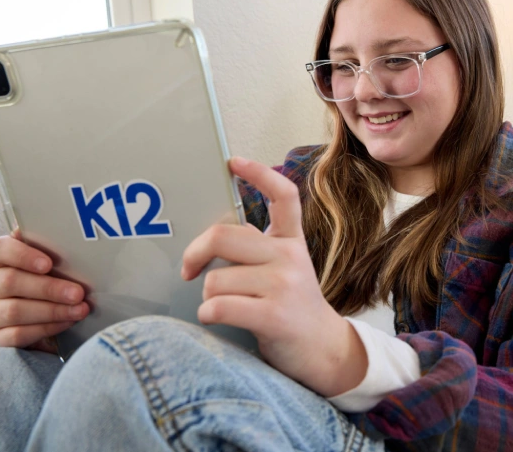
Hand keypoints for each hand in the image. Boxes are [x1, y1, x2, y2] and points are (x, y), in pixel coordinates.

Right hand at [0, 230, 89, 350]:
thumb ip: (53, 250)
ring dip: (52, 310)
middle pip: (10, 282)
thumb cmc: (48, 278)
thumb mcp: (50, 261)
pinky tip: (67, 322)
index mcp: (0, 259)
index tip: (48, 264)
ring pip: (14, 311)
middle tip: (77, 293)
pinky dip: (47, 328)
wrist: (42, 315)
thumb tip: (71, 239)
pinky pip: (19, 334)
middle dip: (48, 288)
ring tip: (79, 309)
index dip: (22, 255)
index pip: (0, 249)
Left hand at [182, 157, 366, 396]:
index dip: (258, 174)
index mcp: (291, 241)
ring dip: (208, 298)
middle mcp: (290, 257)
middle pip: (222, 236)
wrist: (322, 350)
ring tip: (227, 307)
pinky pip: (218, 307)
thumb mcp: (285, 269)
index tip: (233, 162)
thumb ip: (257, 249)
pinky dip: (208, 315)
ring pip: (215, 280)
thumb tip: (213, 237)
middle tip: (190, 269)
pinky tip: (218, 319)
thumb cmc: (291, 307)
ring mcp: (284, 285)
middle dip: (195, 253)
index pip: (283, 195)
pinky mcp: (275, 315)